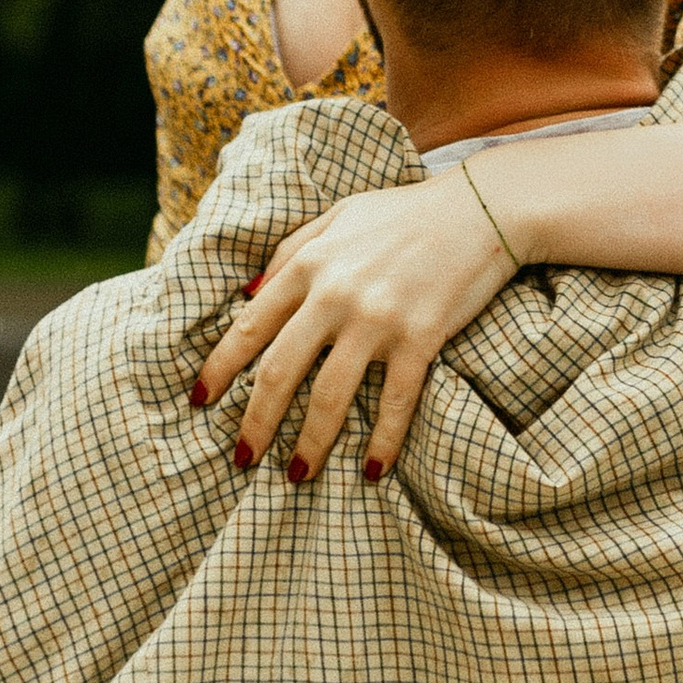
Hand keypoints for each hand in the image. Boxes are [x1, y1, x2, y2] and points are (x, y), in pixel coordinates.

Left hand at [188, 173, 515, 482]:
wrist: (482, 207)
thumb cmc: (406, 213)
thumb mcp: (338, 216)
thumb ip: (290, 250)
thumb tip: (247, 294)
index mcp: (309, 264)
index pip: (250, 326)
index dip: (221, 369)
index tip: (201, 401)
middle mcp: (335, 294)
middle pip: (280, 372)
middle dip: (256, 422)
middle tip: (243, 457)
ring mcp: (378, 319)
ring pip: (330, 395)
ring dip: (310, 442)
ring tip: (296, 474)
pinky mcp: (421, 338)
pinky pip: (395, 402)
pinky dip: (383, 441)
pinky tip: (373, 470)